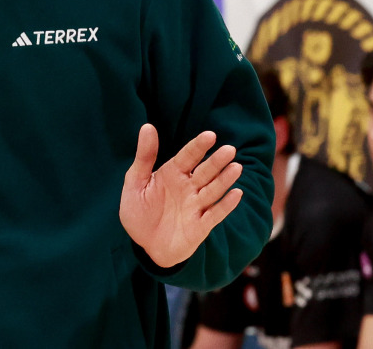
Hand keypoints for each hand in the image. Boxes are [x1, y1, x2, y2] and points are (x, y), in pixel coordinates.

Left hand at [119, 127, 243, 268]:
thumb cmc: (139, 212)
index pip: (188, 156)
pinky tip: (236, 194)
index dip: (199, 146)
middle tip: (229, 150)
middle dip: (217, 161)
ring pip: (213, 190)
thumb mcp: (135, 182)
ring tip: (236, 168)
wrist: (144, 245)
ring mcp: (196, 206)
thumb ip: (144, 157)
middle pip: (205, 171)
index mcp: (173, 173)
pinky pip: (215, 214)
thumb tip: (147, 126)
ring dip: (224, 180)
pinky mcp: (200, 226)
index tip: (210, 135)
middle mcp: (188, 187)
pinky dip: (226, 205)